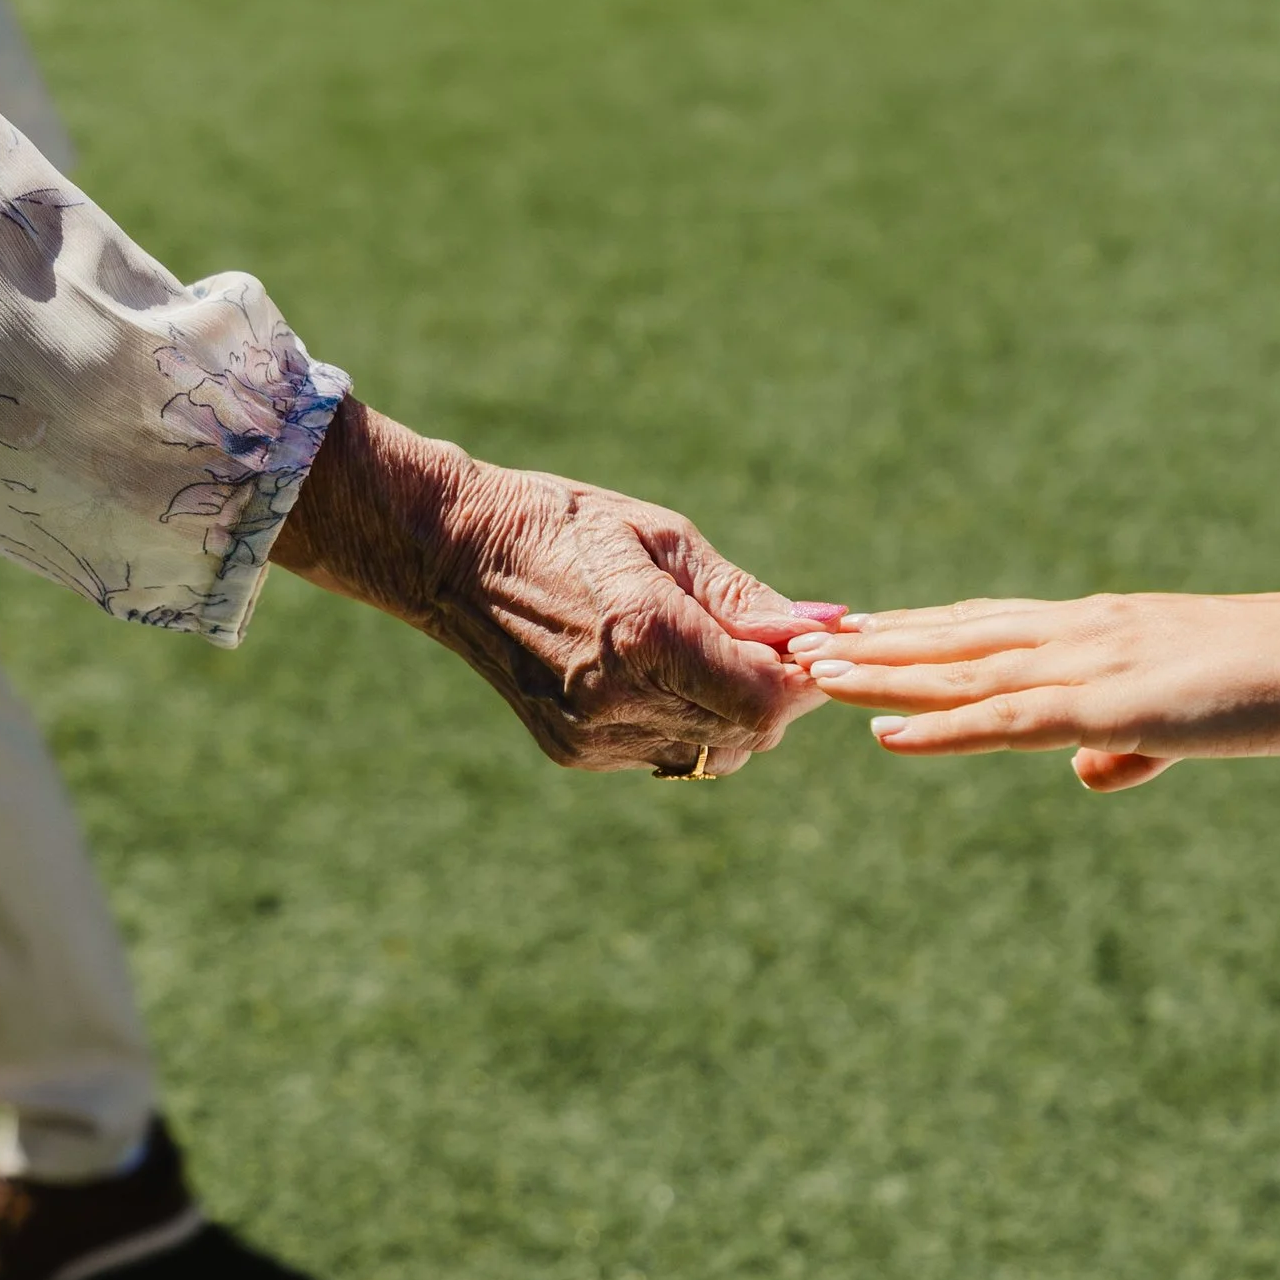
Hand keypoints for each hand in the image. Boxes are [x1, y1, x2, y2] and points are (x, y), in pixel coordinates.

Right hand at [272, 399, 829, 774]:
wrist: (453, 555)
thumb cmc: (567, 526)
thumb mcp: (664, 539)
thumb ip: (744, 598)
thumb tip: (826, 627)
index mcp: (644, 633)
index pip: (763, 700)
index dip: (802, 681)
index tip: (809, 646)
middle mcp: (617, 696)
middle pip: (746, 733)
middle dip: (773, 695)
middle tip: (766, 646)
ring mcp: (591, 733)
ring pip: (712, 752)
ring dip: (731, 713)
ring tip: (708, 654)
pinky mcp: (574, 752)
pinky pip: (666, 753)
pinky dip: (686, 723)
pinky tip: (661, 676)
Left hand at [788, 593, 1279, 790]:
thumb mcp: (1192, 717)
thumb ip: (1134, 743)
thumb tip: (1089, 772)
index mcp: (1100, 629)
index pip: (989, 625)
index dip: (919, 630)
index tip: (856, 630)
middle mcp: (1081, 633)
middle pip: (957, 639)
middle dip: (877, 646)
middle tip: (800, 647)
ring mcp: (1090, 665)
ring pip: (964, 673)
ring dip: (885, 678)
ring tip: (815, 678)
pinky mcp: (1109, 705)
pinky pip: (1006, 719)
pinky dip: (941, 726)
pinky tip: (888, 733)